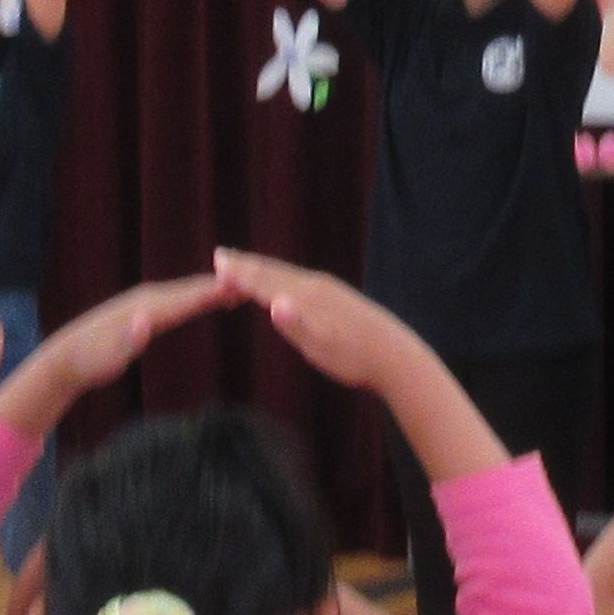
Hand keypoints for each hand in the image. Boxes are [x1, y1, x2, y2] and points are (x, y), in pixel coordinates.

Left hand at [30, 272, 238, 400]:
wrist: (65, 358)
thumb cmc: (90, 361)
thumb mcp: (107, 356)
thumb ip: (128, 340)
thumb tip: (146, 321)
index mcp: (144, 308)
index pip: (185, 297)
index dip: (213, 291)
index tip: (242, 286)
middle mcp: (147, 298)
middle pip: (190, 289)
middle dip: (221, 285)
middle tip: (255, 280)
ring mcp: (145, 303)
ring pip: (185, 292)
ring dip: (212, 289)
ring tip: (241, 287)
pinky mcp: (144, 312)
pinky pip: (178, 301)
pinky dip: (197, 298)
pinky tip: (209, 300)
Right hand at [213, 254, 420, 389]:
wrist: (396, 358)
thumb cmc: (354, 358)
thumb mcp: (321, 347)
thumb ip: (295, 324)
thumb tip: (273, 302)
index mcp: (307, 296)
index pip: (265, 281)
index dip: (240, 273)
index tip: (217, 261)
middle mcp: (317, 286)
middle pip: (274, 272)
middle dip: (247, 265)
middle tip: (222, 256)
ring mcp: (331, 291)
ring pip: (288, 275)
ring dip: (264, 270)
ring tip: (248, 266)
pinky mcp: (341, 299)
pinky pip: (302, 282)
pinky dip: (283, 280)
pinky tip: (286, 288)